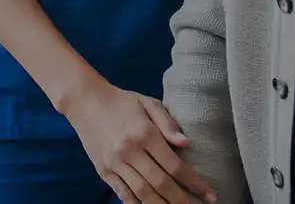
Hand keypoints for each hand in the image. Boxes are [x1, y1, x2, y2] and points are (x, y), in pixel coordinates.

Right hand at [60, 79, 215, 203]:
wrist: (84, 101)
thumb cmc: (121, 101)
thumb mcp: (148, 103)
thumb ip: (168, 123)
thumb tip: (187, 143)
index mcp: (144, 133)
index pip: (174, 165)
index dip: (194, 183)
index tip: (210, 195)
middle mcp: (129, 151)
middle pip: (161, 184)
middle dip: (182, 200)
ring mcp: (115, 163)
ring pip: (143, 193)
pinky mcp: (103, 170)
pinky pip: (123, 194)